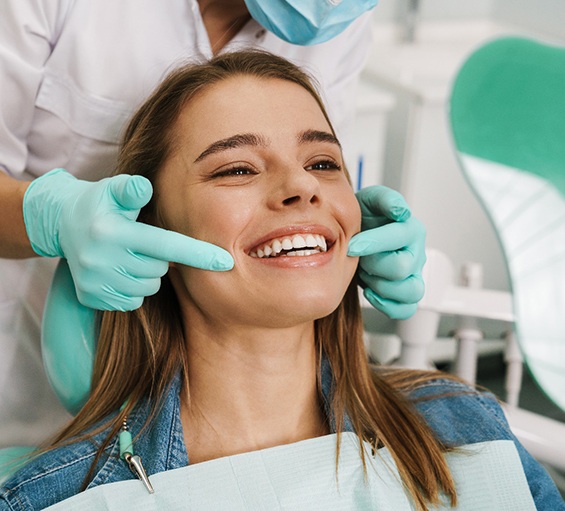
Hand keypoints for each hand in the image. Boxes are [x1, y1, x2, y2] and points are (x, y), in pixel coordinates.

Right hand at [23, 169, 233, 310]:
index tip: (226, 262)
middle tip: (142, 241)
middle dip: (159, 257)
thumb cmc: (100, 203)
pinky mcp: (91, 298)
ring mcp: (95, 283)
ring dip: (147, 274)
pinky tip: (119, 270)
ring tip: (129, 255)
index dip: (198, 254)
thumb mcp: (112, 189)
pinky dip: (132, 288)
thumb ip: (131, 188)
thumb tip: (145, 187)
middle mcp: (101, 260)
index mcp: (112, 233)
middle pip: (159, 269)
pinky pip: (132, 301)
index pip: (165, 246)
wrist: (61, 224)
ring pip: (147, 288)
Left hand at [348, 186, 425, 319]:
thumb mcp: (370, 200)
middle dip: (373, 264)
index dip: (372, 243)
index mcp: (411, 229)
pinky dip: (388, 305)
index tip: (352, 245)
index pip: (399, 238)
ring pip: (411, 292)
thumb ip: (385, 199)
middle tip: (359, 258)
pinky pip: (406, 309)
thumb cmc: (365, 218)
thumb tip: (400, 211)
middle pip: (402, 268)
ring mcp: (413, 275)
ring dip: (382, 286)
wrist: (357, 234)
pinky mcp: (406, 292)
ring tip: (367, 275)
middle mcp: (416, 253)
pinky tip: (371, 292)